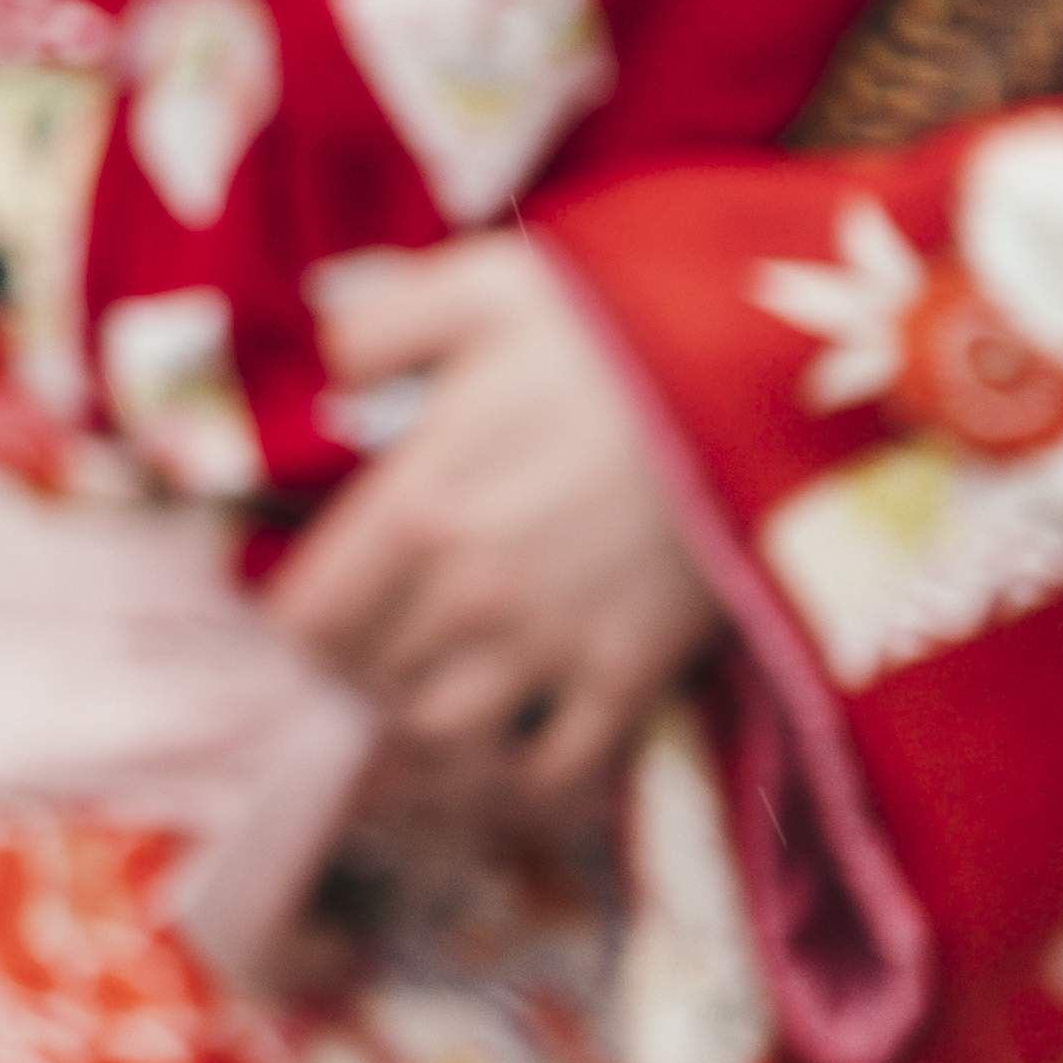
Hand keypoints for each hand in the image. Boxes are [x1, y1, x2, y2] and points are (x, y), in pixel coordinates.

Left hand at [262, 245, 720, 807]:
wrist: (762, 385)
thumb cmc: (616, 329)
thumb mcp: (477, 291)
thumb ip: (379, 327)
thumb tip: (334, 363)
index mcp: (416, 507)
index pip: (307, 619)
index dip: (301, 624)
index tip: (320, 607)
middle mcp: (467, 593)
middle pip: (369, 681)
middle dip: (360, 672)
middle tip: (378, 651)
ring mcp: (550, 644)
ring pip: (445, 739)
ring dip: (428, 730)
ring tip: (436, 697)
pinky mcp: (631, 676)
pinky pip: (554, 768)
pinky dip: (525, 771)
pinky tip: (520, 739)